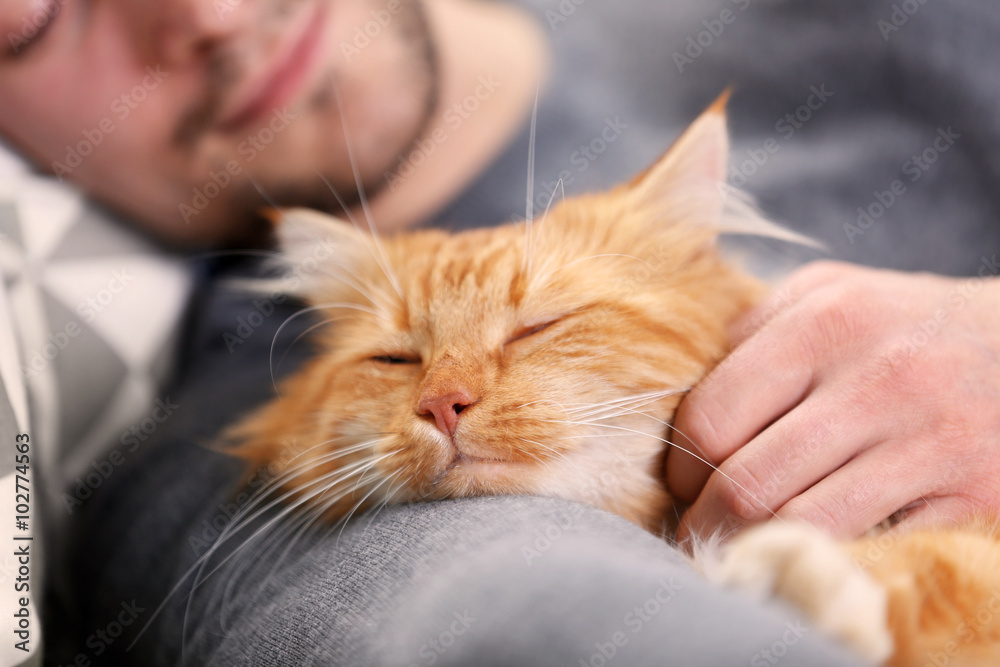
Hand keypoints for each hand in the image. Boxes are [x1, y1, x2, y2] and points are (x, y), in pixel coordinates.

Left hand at [667, 260, 999, 540]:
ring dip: (754, 546)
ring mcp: (930, 440)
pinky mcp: (973, 494)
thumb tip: (679, 395)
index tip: (680, 484)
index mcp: (825, 322)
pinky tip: (809, 547)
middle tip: (699, 527)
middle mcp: (878, 378)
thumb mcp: (828, 295)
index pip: (711, 417)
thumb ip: (752, 331)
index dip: (680, 467)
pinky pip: (872, 546)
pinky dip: (826, 555)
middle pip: (748, 481)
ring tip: (739, 545)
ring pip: (801, 522)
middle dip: (705, 519)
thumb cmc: (904, 323)